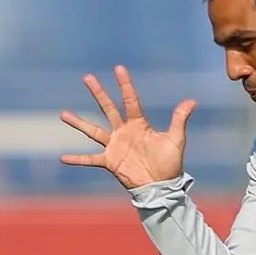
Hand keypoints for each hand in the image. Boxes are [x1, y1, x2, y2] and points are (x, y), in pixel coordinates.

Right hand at [60, 65, 196, 189]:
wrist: (162, 186)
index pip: (130, 100)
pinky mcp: (110, 162)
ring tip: (63, 114)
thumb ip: (179, 119)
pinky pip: (90, 159)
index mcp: (139, 124)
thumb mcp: (175, 139)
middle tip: (88, 77)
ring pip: (93, 131)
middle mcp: (124, 132)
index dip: (125, 84)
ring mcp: (115, 146)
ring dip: (79, 123)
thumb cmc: (170, 163)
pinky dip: (78, 159)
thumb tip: (192, 101)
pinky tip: (63, 158)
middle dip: (99, 93)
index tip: (118, 68)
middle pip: (108, 108)